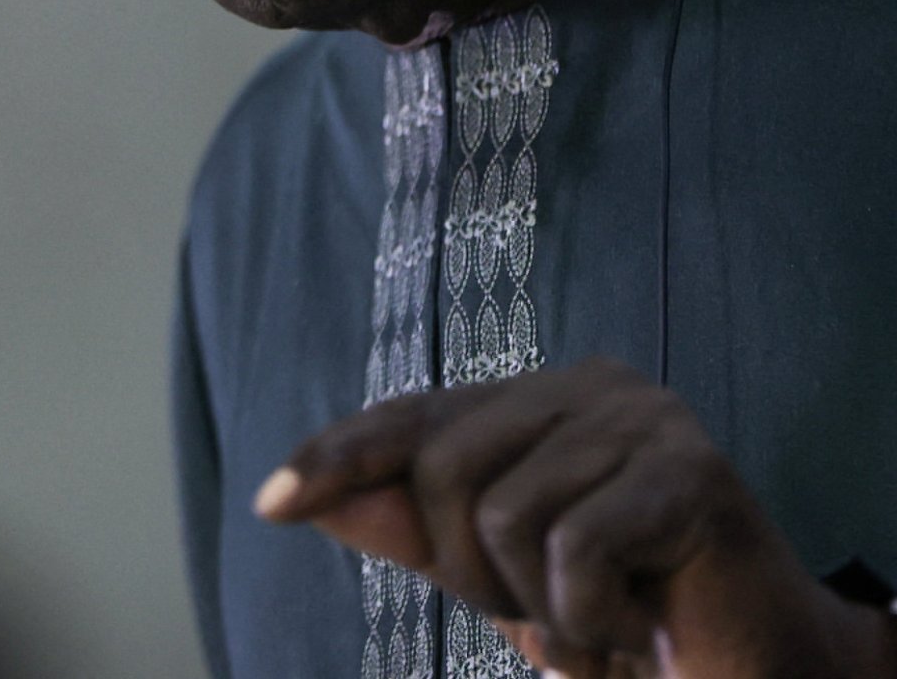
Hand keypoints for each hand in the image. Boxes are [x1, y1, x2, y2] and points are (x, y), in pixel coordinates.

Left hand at [253, 358, 896, 677]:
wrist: (760, 670)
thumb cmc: (620, 613)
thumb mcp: (499, 573)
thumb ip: (410, 528)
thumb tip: (306, 497)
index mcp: (537, 397)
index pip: (412, 415)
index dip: (338, 457)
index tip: (272, 503)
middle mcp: (586, 383)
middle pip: (444, 467)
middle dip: (472, 572)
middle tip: (545, 617)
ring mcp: (642, 415)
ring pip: (503, 513)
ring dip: (541, 606)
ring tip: (600, 621)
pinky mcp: (687, 468)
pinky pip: (573, 547)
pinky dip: (591, 619)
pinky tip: (640, 628)